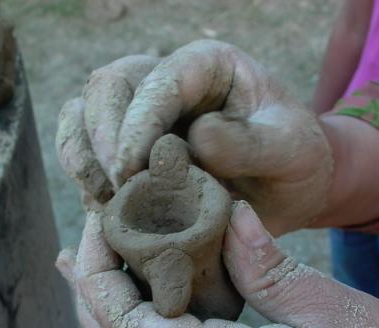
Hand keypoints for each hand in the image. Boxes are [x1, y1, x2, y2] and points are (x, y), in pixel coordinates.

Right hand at [56, 40, 332, 233]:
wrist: (288, 191)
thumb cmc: (296, 162)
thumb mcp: (291, 150)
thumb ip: (250, 143)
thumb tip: (194, 137)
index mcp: (207, 67)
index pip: (158, 81)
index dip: (137, 124)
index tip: (130, 171)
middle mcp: (167, 82)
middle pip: (107, 86)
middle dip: (102, 137)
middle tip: (117, 188)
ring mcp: (142, 114)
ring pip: (82, 113)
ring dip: (83, 156)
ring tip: (105, 200)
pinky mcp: (128, 149)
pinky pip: (82, 148)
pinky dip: (83, 177)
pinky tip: (103, 209)